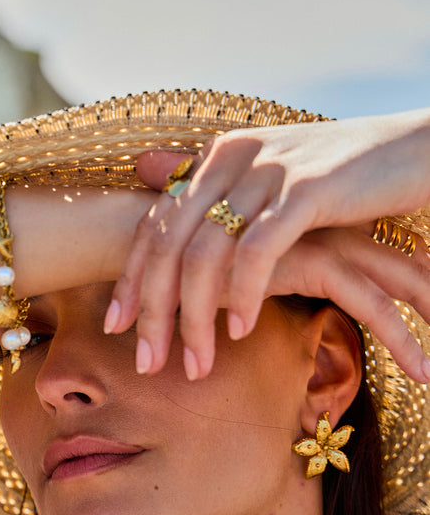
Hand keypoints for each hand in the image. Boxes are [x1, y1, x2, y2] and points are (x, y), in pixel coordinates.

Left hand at [104, 109, 429, 380]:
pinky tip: (241, 332)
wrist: (408, 150)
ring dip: (195, 317)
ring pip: (206, 254)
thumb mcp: (264, 177)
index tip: (115, 326)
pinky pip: (258, 252)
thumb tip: (148, 172)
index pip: (154, 225)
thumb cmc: (334, 176)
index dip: (131, 278)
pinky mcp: (305, 190)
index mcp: (216, 158)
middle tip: (146, 361)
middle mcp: (231, 158)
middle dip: (153, 310)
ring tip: (195, 363)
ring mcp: (266, 171)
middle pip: (169, 244)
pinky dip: (243, 296)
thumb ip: (208, 185)